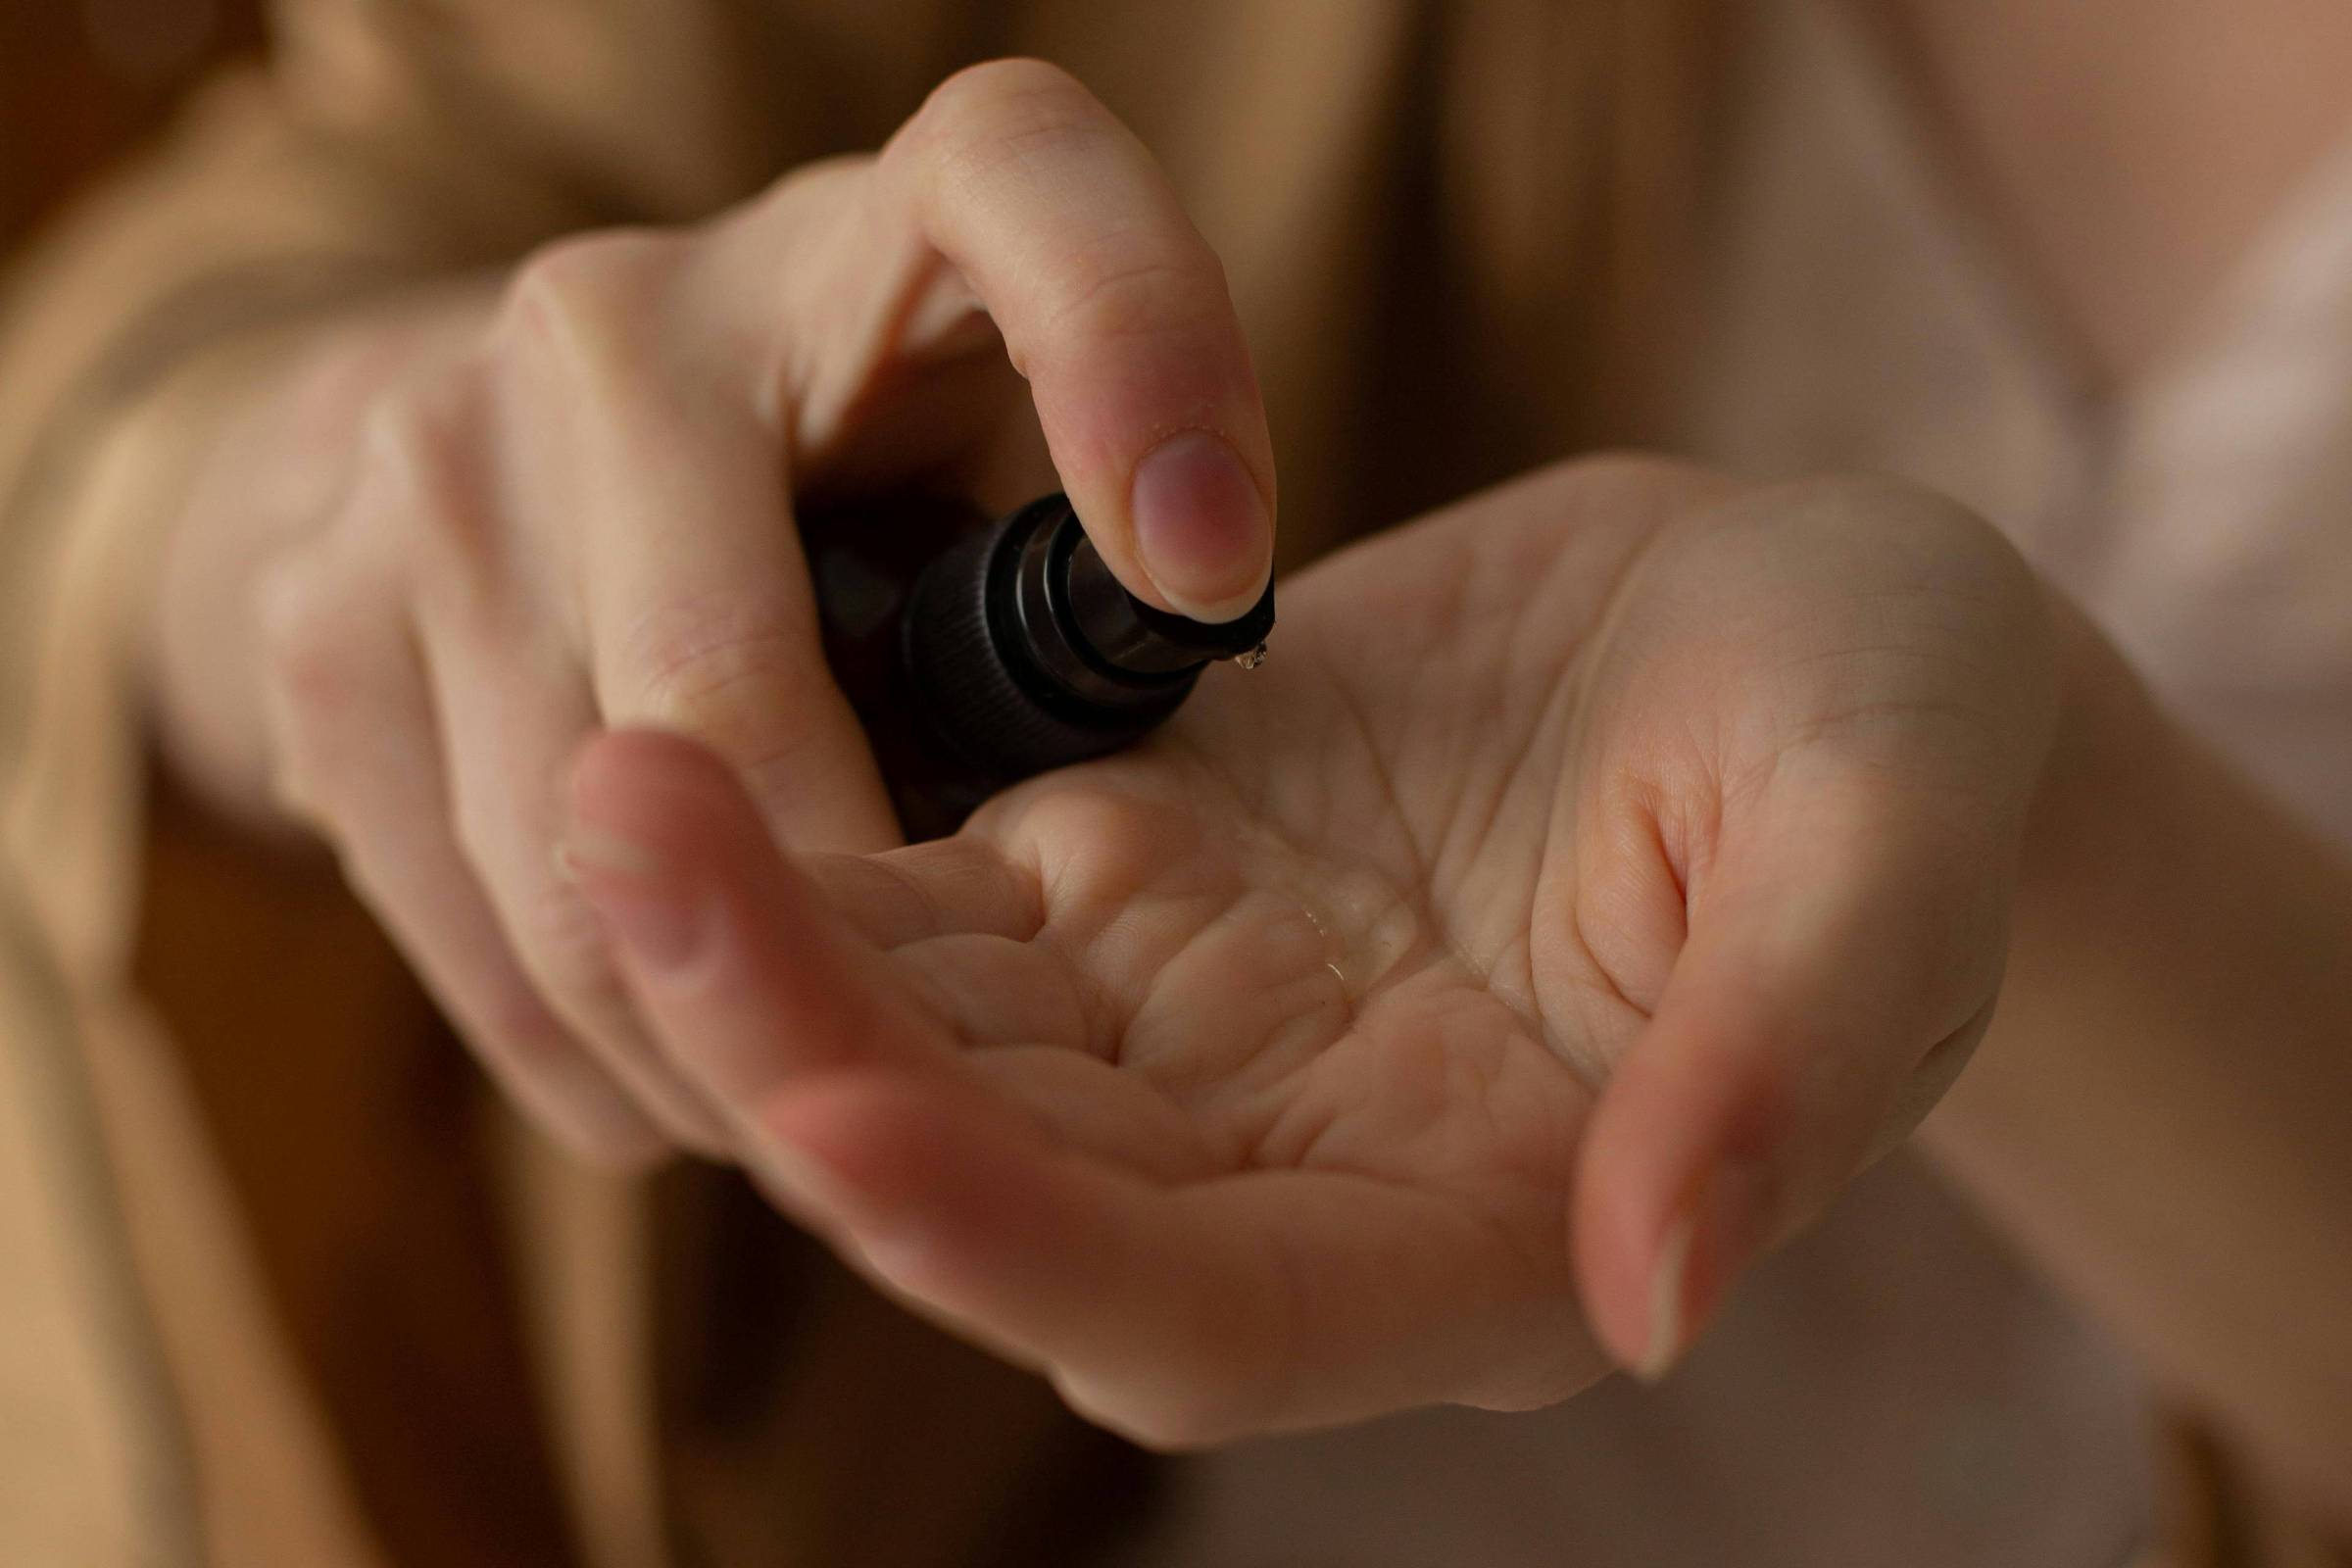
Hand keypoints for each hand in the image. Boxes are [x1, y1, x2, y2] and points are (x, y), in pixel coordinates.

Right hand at [220, 62, 1274, 1161]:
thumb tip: (1168, 663)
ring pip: (576, 858)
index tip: (1212, 567)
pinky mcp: (311, 619)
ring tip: (830, 1119)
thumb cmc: (857, 452)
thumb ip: (1097, 541)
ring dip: (719, 1037)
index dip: (1142, 365)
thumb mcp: (1016, 439)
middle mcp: (622, 313)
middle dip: (862, 941)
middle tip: (962, 1089)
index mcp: (870, 218)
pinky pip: (459, 921)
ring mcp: (435, 463)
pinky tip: (692, 1083)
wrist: (513, 427)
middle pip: (734, 706)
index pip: (1034, 202)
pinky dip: (594, 1052)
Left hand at [562, 457, 2060, 1444]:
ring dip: (758, 942)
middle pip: (1001, 1182)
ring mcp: (1203, 1034)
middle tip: (622, 843)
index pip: (1205, 1315)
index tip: (819, 1115)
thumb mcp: (1893, 854)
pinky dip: (812, 854)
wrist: (1798, 625)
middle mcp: (1305, 1177)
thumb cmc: (1893, 735)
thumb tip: (1662, 1292)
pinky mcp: (1142, 886)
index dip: (1009, 1245)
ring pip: (932, 1042)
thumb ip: (1794, 1064)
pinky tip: (691, 746)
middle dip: (799, 1050)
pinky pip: (937, 905)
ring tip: (610, 772)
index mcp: (1489, 1233)